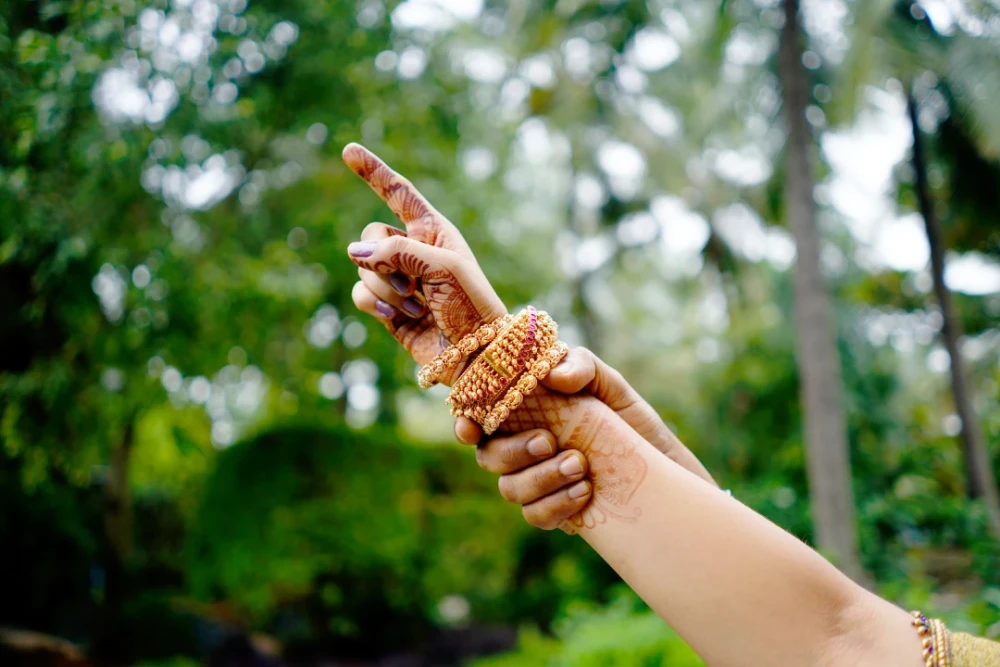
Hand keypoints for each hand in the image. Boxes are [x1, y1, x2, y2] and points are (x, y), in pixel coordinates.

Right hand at [343, 143, 505, 369]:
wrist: (476, 353)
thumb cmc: (472, 305)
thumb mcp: (444, 268)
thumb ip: (399, 250)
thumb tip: (355, 250)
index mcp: (433, 231)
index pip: (398, 194)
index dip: (374, 172)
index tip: (348, 150)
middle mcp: (412, 250)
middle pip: (370, 234)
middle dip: (383, 259)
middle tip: (412, 284)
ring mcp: (397, 279)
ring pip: (363, 267)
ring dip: (386, 288)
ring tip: (416, 306)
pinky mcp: (387, 308)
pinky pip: (361, 294)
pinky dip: (374, 304)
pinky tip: (396, 318)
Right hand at [462, 347, 716, 531]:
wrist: (666, 470)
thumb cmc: (630, 422)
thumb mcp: (611, 385)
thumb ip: (581, 367)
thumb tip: (551, 377)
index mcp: (525, 414)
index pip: (479, 415)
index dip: (464, 420)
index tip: (470, 427)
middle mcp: (523, 449)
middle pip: (488, 455)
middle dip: (513, 452)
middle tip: (549, 442)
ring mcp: (536, 483)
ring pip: (510, 489)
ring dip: (541, 479)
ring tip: (582, 467)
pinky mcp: (554, 512)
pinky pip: (535, 516)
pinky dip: (556, 505)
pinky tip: (585, 493)